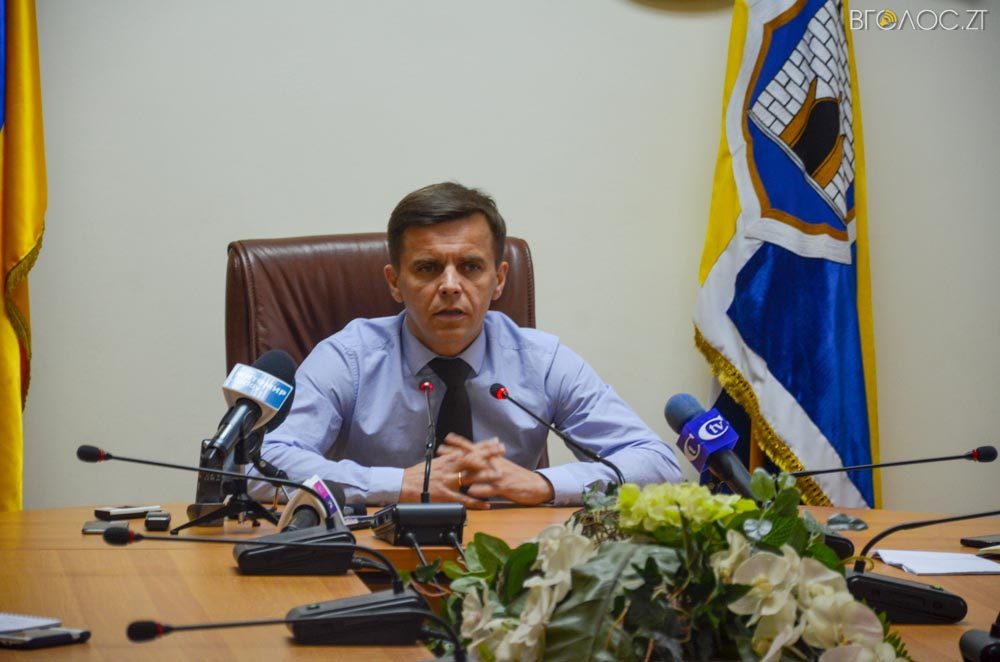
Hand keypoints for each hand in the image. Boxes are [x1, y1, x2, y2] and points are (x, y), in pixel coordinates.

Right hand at [399, 435, 504, 508]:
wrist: (402, 483)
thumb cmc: (418, 474)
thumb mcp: (434, 462)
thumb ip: (449, 460)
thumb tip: (460, 455)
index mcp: (447, 459)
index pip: (468, 449)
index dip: (483, 446)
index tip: (495, 441)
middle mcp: (449, 467)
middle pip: (472, 459)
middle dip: (489, 454)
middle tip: (502, 451)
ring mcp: (448, 481)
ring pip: (470, 477)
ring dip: (485, 476)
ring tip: (500, 475)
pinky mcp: (445, 495)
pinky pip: (463, 499)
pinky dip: (476, 502)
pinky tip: (486, 503)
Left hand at [440, 435, 554, 505]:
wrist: (536, 485)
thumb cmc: (517, 476)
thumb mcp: (504, 464)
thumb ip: (493, 456)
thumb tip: (484, 448)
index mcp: (494, 458)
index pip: (475, 447)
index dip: (461, 443)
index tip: (447, 438)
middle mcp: (495, 464)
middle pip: (473, 457)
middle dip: (456, 453)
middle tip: (441, 450)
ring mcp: (499, 476)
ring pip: (480, 473)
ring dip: (465, 472)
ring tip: (452, 472)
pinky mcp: (504, 488)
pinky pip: (491, 489)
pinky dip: (481, 490)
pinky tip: (471, 491)